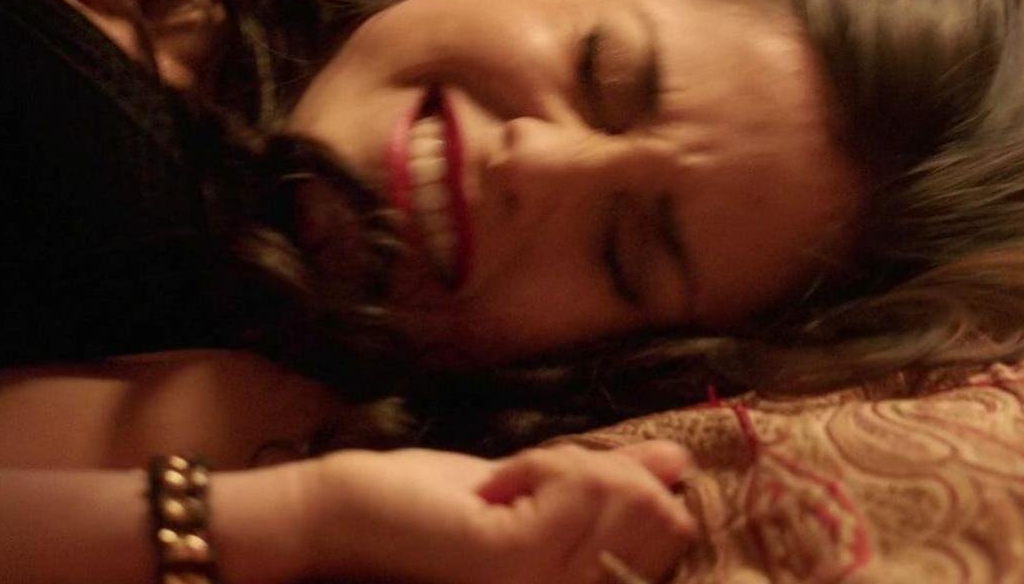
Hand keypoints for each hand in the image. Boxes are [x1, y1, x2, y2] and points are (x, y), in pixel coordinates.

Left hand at [304, 441, 697, 583]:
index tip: (570, 476)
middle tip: (535, 478)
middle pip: (662, 521)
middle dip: (615, 472)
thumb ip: (606, 482)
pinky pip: (581, 488)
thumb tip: (678, 462)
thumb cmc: (429, 506)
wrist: (345, 515)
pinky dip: (545, 462)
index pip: (672, 538)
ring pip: (626, 499)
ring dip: (572, 463)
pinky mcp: (518, 563)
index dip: (645, 487)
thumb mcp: (535, 488)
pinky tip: (496, 483)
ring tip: (509, 481)